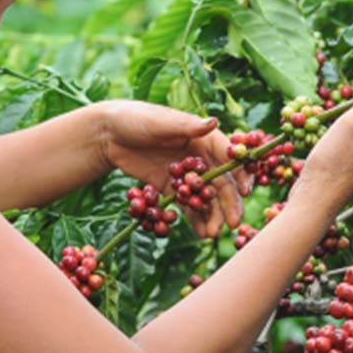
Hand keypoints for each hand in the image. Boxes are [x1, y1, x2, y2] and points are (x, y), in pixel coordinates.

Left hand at [98, 101, 249, 237]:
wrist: (107, 135)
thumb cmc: (134, 119)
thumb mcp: (160, 122)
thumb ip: (186, 126)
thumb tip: (213, 122)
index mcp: (202, 137)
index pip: (228, 156)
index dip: (239, 173)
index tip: (245, 191)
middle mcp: (199, 157)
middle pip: (221, 182)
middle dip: (228, 203)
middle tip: (233, 224)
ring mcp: (186, 175)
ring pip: (206, 197)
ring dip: (213, 215)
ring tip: (212, 233)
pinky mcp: (171, 188)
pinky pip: (187, 205)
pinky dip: (195, 218)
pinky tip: (201, 232)